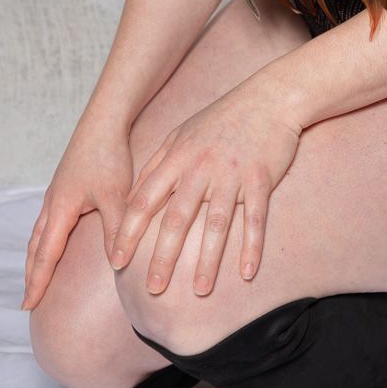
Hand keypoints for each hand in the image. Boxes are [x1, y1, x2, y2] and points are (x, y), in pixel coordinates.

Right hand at [22, 115, 134, 310]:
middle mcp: (51, 204)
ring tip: (34, 278)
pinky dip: (43, 241)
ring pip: (39, 234)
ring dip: (35, 258)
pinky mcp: (63, 188)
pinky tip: (52, 243)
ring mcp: (55, 195)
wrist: (103, 123)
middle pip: (35, 248)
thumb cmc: (109, 157)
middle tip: (26, 302)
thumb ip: (116, 230)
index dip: (37, 282)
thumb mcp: (116, 197)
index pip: (45, 256)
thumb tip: (117, 264)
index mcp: (59, 210)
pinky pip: (47, 222)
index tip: (28, 306)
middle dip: (31, 275)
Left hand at [109, 82, 301, 295]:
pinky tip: (246, 273)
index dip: (128, 233)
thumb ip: (157, 163)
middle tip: (152, 288)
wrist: (269, 97)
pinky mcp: (260, 178)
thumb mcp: (182, 133)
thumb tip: (133, 197)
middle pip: (176, 218)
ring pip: (215, 223)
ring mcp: (231, 173)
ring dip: (207, 260)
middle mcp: (200, 167)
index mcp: (177, 157)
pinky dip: (251, 246)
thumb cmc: (222, 118)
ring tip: (198, 291)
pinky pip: (255, 218)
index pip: (144, 200)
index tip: (117, 262)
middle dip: (162, 256)